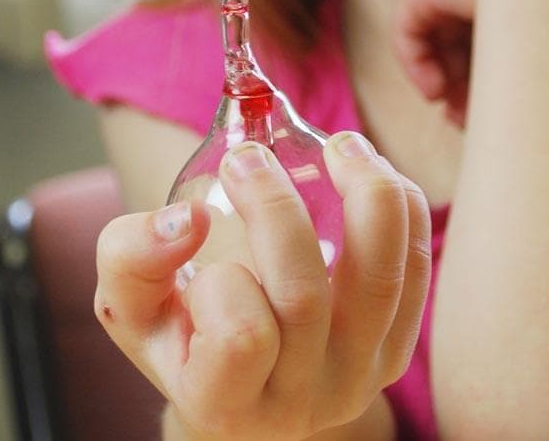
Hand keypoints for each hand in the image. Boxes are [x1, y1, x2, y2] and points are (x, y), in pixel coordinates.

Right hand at [93, 133, 431, 439]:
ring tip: (339, 145)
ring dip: (364, 192)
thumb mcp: (131, 301)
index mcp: (225, 402)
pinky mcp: (396, 348)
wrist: (241, 376)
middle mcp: (300, 402)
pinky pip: (416, 267)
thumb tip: (186, 220)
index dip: (222, 277)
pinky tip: (366, 172)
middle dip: (275, 207)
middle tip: (248, 156)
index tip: (202, 220)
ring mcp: (358, 376)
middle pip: (306, 298)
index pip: (240, 339)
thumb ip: (132, 256)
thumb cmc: (181, 328)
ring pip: (381, 278)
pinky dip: (401, 206)